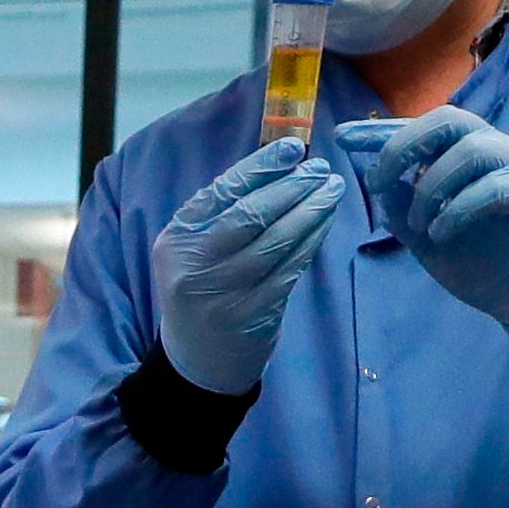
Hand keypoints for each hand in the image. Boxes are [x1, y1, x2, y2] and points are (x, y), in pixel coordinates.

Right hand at [145, 142, 347, 397]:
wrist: (198, 358)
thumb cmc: (202, 287)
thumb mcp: (194, 248)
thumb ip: (223, 213)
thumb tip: (278, 166)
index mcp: (177, 239)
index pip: (221, 192)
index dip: (260, 167)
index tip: (292, 149)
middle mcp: (195, 265)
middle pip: (250, 215)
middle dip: (291, 187)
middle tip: (320, 170)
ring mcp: (224, 293)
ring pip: (276, 242)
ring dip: (310, 211)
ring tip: (331, 189)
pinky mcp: (253, 314)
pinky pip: (290, 268)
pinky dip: (311, 241)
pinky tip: (324, 221)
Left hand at [339, 107, 508, 349]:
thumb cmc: (483, 263)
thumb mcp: (427, 238)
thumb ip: (403, 210)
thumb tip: (376, 181)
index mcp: (462, 156)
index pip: (420, 131)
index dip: (379, 131)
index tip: (342, 137)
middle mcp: (491, 152)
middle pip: (447, 120)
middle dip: (404, 145)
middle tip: (378, 181)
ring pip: (472, 149)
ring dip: (433, 186)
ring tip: (420, 226)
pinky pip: (497, 187)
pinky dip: (461, 208)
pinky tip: (442, 234)